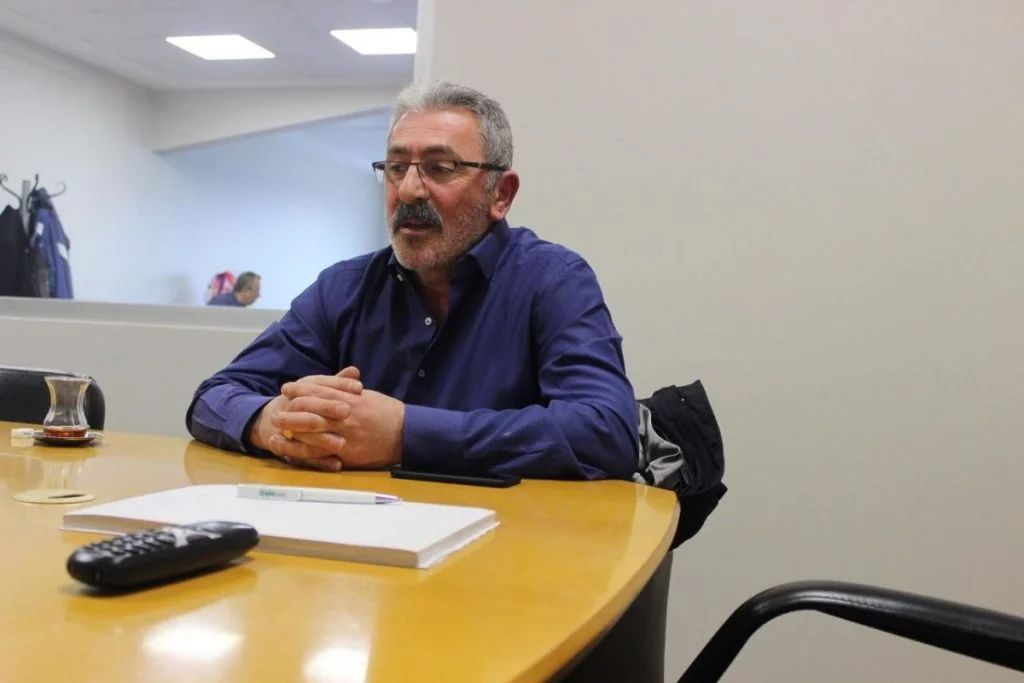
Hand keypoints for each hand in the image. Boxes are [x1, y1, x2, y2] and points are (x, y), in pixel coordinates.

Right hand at [248, 367, 361, 471]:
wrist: (270, 422)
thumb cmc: (304, 404)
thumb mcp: (318, 390)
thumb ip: (337, 383)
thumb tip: (355, 371)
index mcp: (301, 389)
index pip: (319, 383)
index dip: (339, 384)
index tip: (359, 388)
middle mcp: (290, 406)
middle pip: (307, 404)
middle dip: (326, 408)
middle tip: (347, 411)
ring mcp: (286, 428)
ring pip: (301, 432)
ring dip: (322, 439)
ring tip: (342, 443)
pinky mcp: (287, 448)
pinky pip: (300, 456)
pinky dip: (319, 461)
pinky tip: (336, 464)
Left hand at [277, 383, 404, 469]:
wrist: (407, 433)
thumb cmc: (388, 413)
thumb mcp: (368, 396)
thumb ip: (348, 390)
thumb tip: (332, 383)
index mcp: (351, 398)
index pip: (320, 390)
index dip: (301, 389)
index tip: (287, 388)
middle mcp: (347, 415)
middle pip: (312, 411)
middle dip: (291, 411)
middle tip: (276, 411)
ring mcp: (347, 435)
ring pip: (314, 432)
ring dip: (293, 431)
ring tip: (277, 430)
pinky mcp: (349, 453)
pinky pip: (323, 452)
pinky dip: (306, 450)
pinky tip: (293, 449)